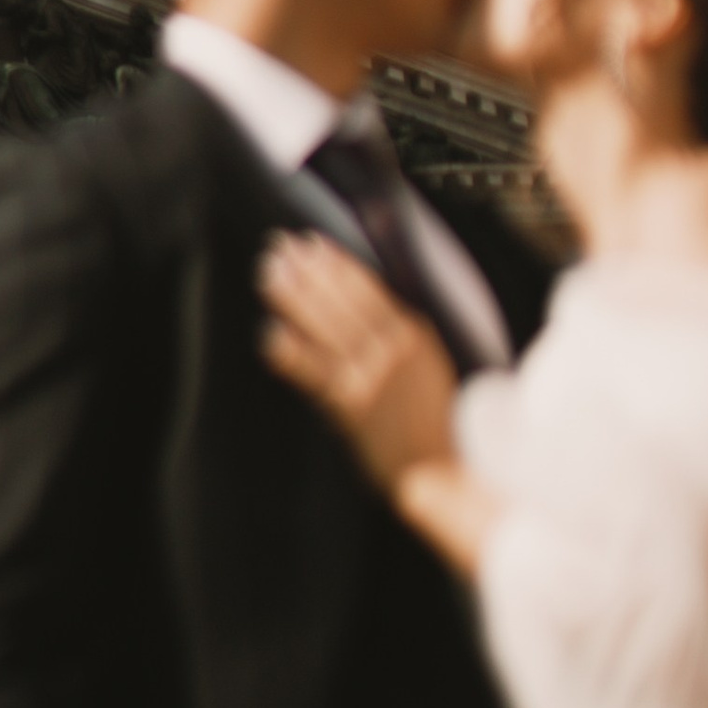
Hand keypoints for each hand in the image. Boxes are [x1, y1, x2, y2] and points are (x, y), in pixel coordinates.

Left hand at [259, 230, 458, 489]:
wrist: (438, 465)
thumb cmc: (431, 415)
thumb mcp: (429, 360)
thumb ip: (398, 329)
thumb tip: (360, 293)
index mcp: (413, 334)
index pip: (367, 286)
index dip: (335, 261)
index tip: (311, 242)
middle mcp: (391, 351)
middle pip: (340, 301)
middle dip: (306, 271)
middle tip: (279, 248)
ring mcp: (369, 378)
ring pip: (324, 328)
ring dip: (292, 299)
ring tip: (269, 276)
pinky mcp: (350, 408)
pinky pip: (314, 374)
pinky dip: (291, 354)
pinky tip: (270, 335)